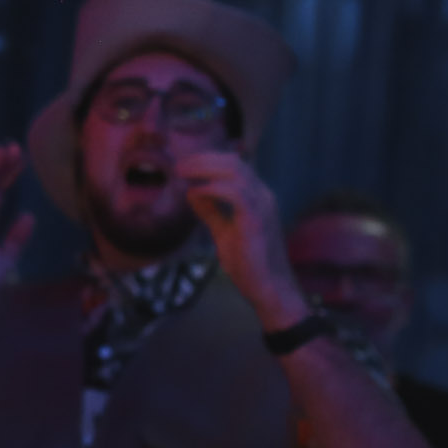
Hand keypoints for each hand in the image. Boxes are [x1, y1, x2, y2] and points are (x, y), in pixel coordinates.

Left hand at [173, 152, 308, 327]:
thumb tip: (192, 192)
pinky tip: (195, 193)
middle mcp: (263, 195)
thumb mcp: (223, 231)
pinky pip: (234, 192)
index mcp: (257, 197)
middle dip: (203, 159)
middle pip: (233, 161)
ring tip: (182, 173)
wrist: (269, 289)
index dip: (208, 159)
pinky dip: (212, 188)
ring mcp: (262, 205)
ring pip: (235, 171)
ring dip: (204, 168)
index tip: (183, 164)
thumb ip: (210, 211)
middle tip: (178, 165)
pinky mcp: (257, 220)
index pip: (234, 165)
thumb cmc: (249, 263)